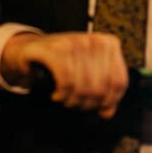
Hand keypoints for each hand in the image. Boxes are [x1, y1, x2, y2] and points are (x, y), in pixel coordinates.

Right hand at [2, 31, 128, 117]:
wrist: (33, 48)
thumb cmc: (64, 62)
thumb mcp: (88, 72)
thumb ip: (103, 91)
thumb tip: (108, 113)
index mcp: (109, 44)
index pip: (119, 81)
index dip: (110, 101)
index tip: (99, 109)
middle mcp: (94, 40)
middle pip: (100, 88)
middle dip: (88, 103)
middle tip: (77, 105)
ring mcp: (75, 42)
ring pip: (83, 87)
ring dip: (73, 101)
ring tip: (66, 100)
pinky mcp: (55, 49)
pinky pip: (66, 82)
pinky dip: (62, 95)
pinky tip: (57, 95)